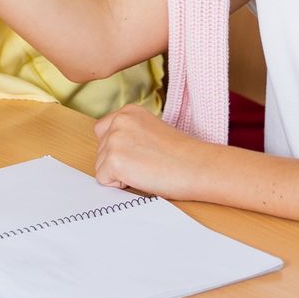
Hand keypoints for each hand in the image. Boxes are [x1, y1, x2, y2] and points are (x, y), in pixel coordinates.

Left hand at [93, 104, 207, 197]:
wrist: (198, 166)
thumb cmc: (182, 155)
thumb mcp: (152, 130)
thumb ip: (131, 133)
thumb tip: (114, 149)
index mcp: (129, 111)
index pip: (103, 131)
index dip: (118, 148)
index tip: (139, 154)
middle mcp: (119, 121)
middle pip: (100, 150)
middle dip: (117, 162)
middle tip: (146, 164)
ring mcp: (115, 140)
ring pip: (100, 166)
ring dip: (118, 174)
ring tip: (146, 170)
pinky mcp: (114, 161)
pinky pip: (104, 180)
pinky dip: (119, 185)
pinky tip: (142, 178)